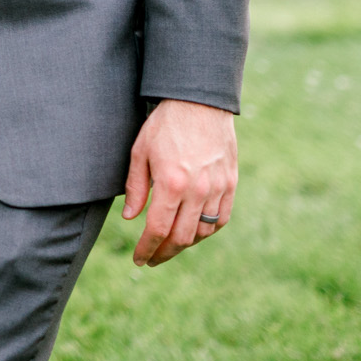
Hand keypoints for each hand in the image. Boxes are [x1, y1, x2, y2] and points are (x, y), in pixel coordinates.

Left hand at [123, 98, 237, 265]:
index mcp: (171, 183)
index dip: (147, 248)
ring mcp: (217, 189)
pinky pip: (221, 219)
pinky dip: (207, 232)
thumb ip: (136, 188)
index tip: (139, 258)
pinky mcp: (230, 184)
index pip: (157, 229)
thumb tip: (130, 218)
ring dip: (185, 245)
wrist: (199, 102)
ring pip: (202, 232)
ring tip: (170, 246)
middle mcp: (197, 191)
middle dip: (164, 253)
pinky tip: (195, 233)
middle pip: (181, 238)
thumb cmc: (164, 124)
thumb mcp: (140, 152)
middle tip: (152, 258)